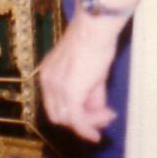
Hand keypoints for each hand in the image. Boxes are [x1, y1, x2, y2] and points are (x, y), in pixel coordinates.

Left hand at [38, 15, 121, 140]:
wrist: (94, 30)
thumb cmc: (93, 44)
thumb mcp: (90, 74)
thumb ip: (91, 95)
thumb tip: (99, 114)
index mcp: (47, 75)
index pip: (54, 105)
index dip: (74, 116)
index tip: (97, 116)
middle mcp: (46, 81)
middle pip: (59, 115)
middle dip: (83, 121)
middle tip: (106, 116)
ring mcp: (56, 87)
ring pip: (70, 119)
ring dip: (91, 122)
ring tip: (109, 114)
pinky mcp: (70, 91)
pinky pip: (77, 118)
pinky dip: (88, 127)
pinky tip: (104, 123)